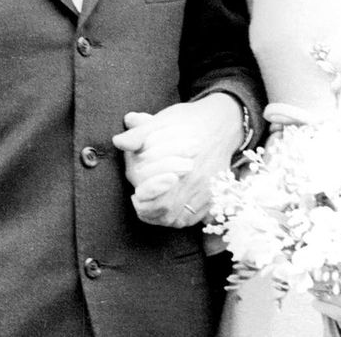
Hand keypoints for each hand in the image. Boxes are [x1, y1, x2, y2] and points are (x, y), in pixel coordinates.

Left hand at [112, 94, 242, 227]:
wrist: (222, 123)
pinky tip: (168, 208)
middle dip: (148, 210)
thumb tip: (118, 141)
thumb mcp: (164, 120)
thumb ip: (140, 133)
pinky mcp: (214, 196)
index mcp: (185, 165)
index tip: (136, 193)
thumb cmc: (190, 121)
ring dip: (161, 216)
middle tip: (139, 200)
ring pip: (180, 219)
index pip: (161, 197)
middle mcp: (199, 182)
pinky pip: (194, 218)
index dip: (144, 199)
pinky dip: (178, 217)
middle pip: (169, 211)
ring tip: (149, 205)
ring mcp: (208, 191)